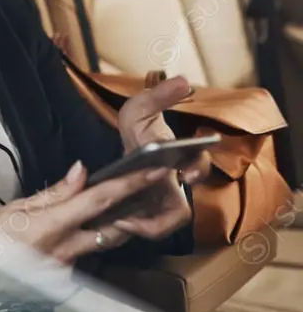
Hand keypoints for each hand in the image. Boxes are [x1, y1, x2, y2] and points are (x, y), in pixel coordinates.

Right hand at [0, 161, 166, 262]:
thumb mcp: (12, 209)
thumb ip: (51, 194)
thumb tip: (79, 173)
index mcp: (49, 228)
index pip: (98, 202)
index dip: (129, 185)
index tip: (153, 172)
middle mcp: (64, 252)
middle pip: (112, 228)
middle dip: (134, 208)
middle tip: (149, 188)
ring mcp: (66, 268)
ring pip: (100, 242)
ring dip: (114, 223)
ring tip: (124, 202)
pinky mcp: (62, 277)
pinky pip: (83, 253)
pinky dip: (88, 237)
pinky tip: (83, 226)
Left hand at [114, 75, 210, 238]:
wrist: (125, 149)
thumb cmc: (139, 130)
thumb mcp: (142, 109)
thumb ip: (159, 96)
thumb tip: (182, 81)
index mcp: (180, 159)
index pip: (199, 167)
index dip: (197, 170)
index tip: (186, 172)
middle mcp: (175, 185)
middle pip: (180, 210)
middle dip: (165, 217)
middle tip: (137, 218)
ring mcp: (159, 202)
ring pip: (162, 226)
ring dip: (143, 228)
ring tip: (120, 222)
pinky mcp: (143, 214)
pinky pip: (143, 230)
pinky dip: (131, 229)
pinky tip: (112, 222)